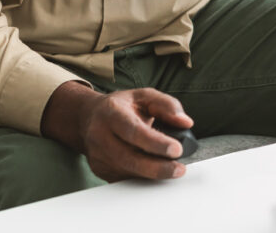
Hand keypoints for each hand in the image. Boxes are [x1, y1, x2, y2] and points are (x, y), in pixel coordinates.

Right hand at [41, 81, 194, 181]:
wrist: (89, 117)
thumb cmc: (121, 106)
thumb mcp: (144, 96)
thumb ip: (167, 105)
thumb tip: (185, 122)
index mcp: (112, 112)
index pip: (133, 131)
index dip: (156, 143)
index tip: (176, 150)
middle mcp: (100, 134)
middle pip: (129, 158)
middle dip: (157, 167)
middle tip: (178, 169)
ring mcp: (98, 155)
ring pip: (128, 172)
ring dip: (152, 174)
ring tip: (172, 169)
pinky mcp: (100, 170)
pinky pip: (124, 179)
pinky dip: (142, 178)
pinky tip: (154, 171)